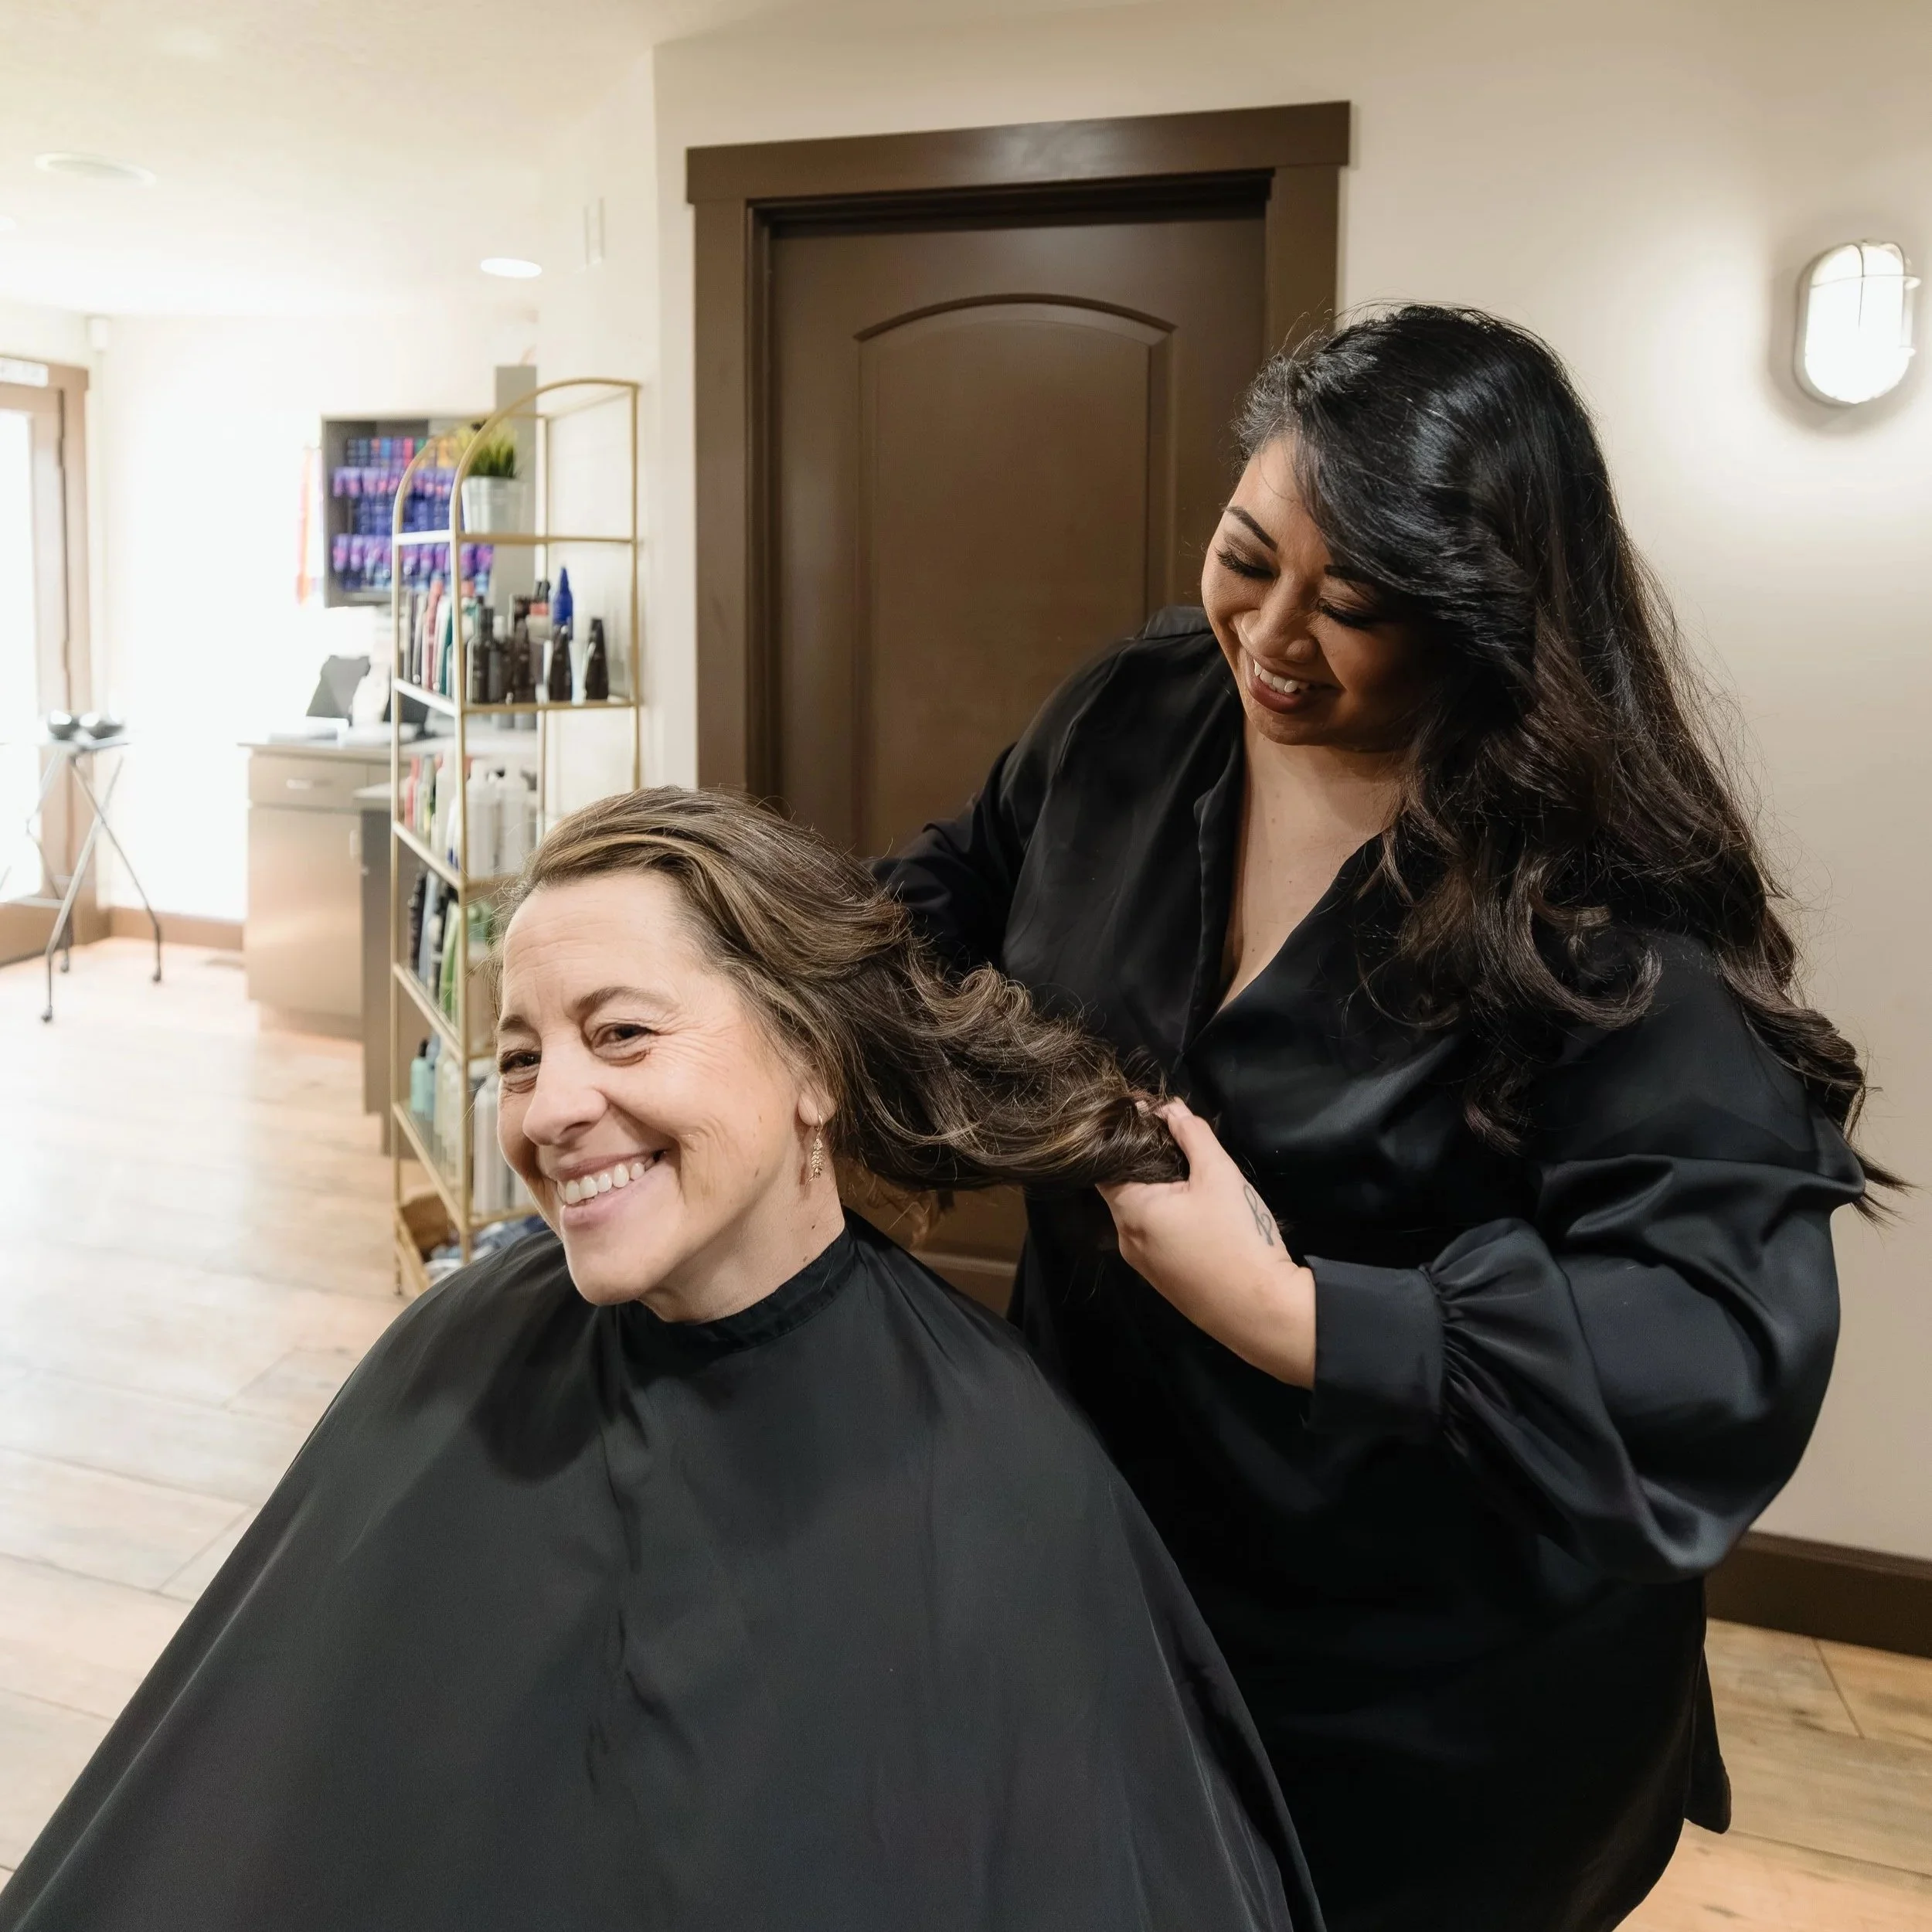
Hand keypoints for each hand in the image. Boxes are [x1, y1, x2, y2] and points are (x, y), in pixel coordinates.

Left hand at [1098, 1099, 1316, 1386]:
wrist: (1264, 1313)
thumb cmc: (1238, 1238)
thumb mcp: (1219, 1175)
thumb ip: (1192, 1135)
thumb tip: (1171, 1108)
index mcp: (1130, 1211)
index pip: (1105, 1163)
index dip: (1123, 1135)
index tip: (1146, 1112)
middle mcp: (1126, 1239)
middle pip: (1122, 1187)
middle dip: (1144, 1160)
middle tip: (1173, 1134)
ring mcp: (1144, 1265)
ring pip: (1140, 1213)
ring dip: (1157, 1189)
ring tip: (1187, 1166)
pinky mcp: (1164, 1280)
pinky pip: (1154, 1236)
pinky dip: (1166, 1215)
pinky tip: (1194, 1205)